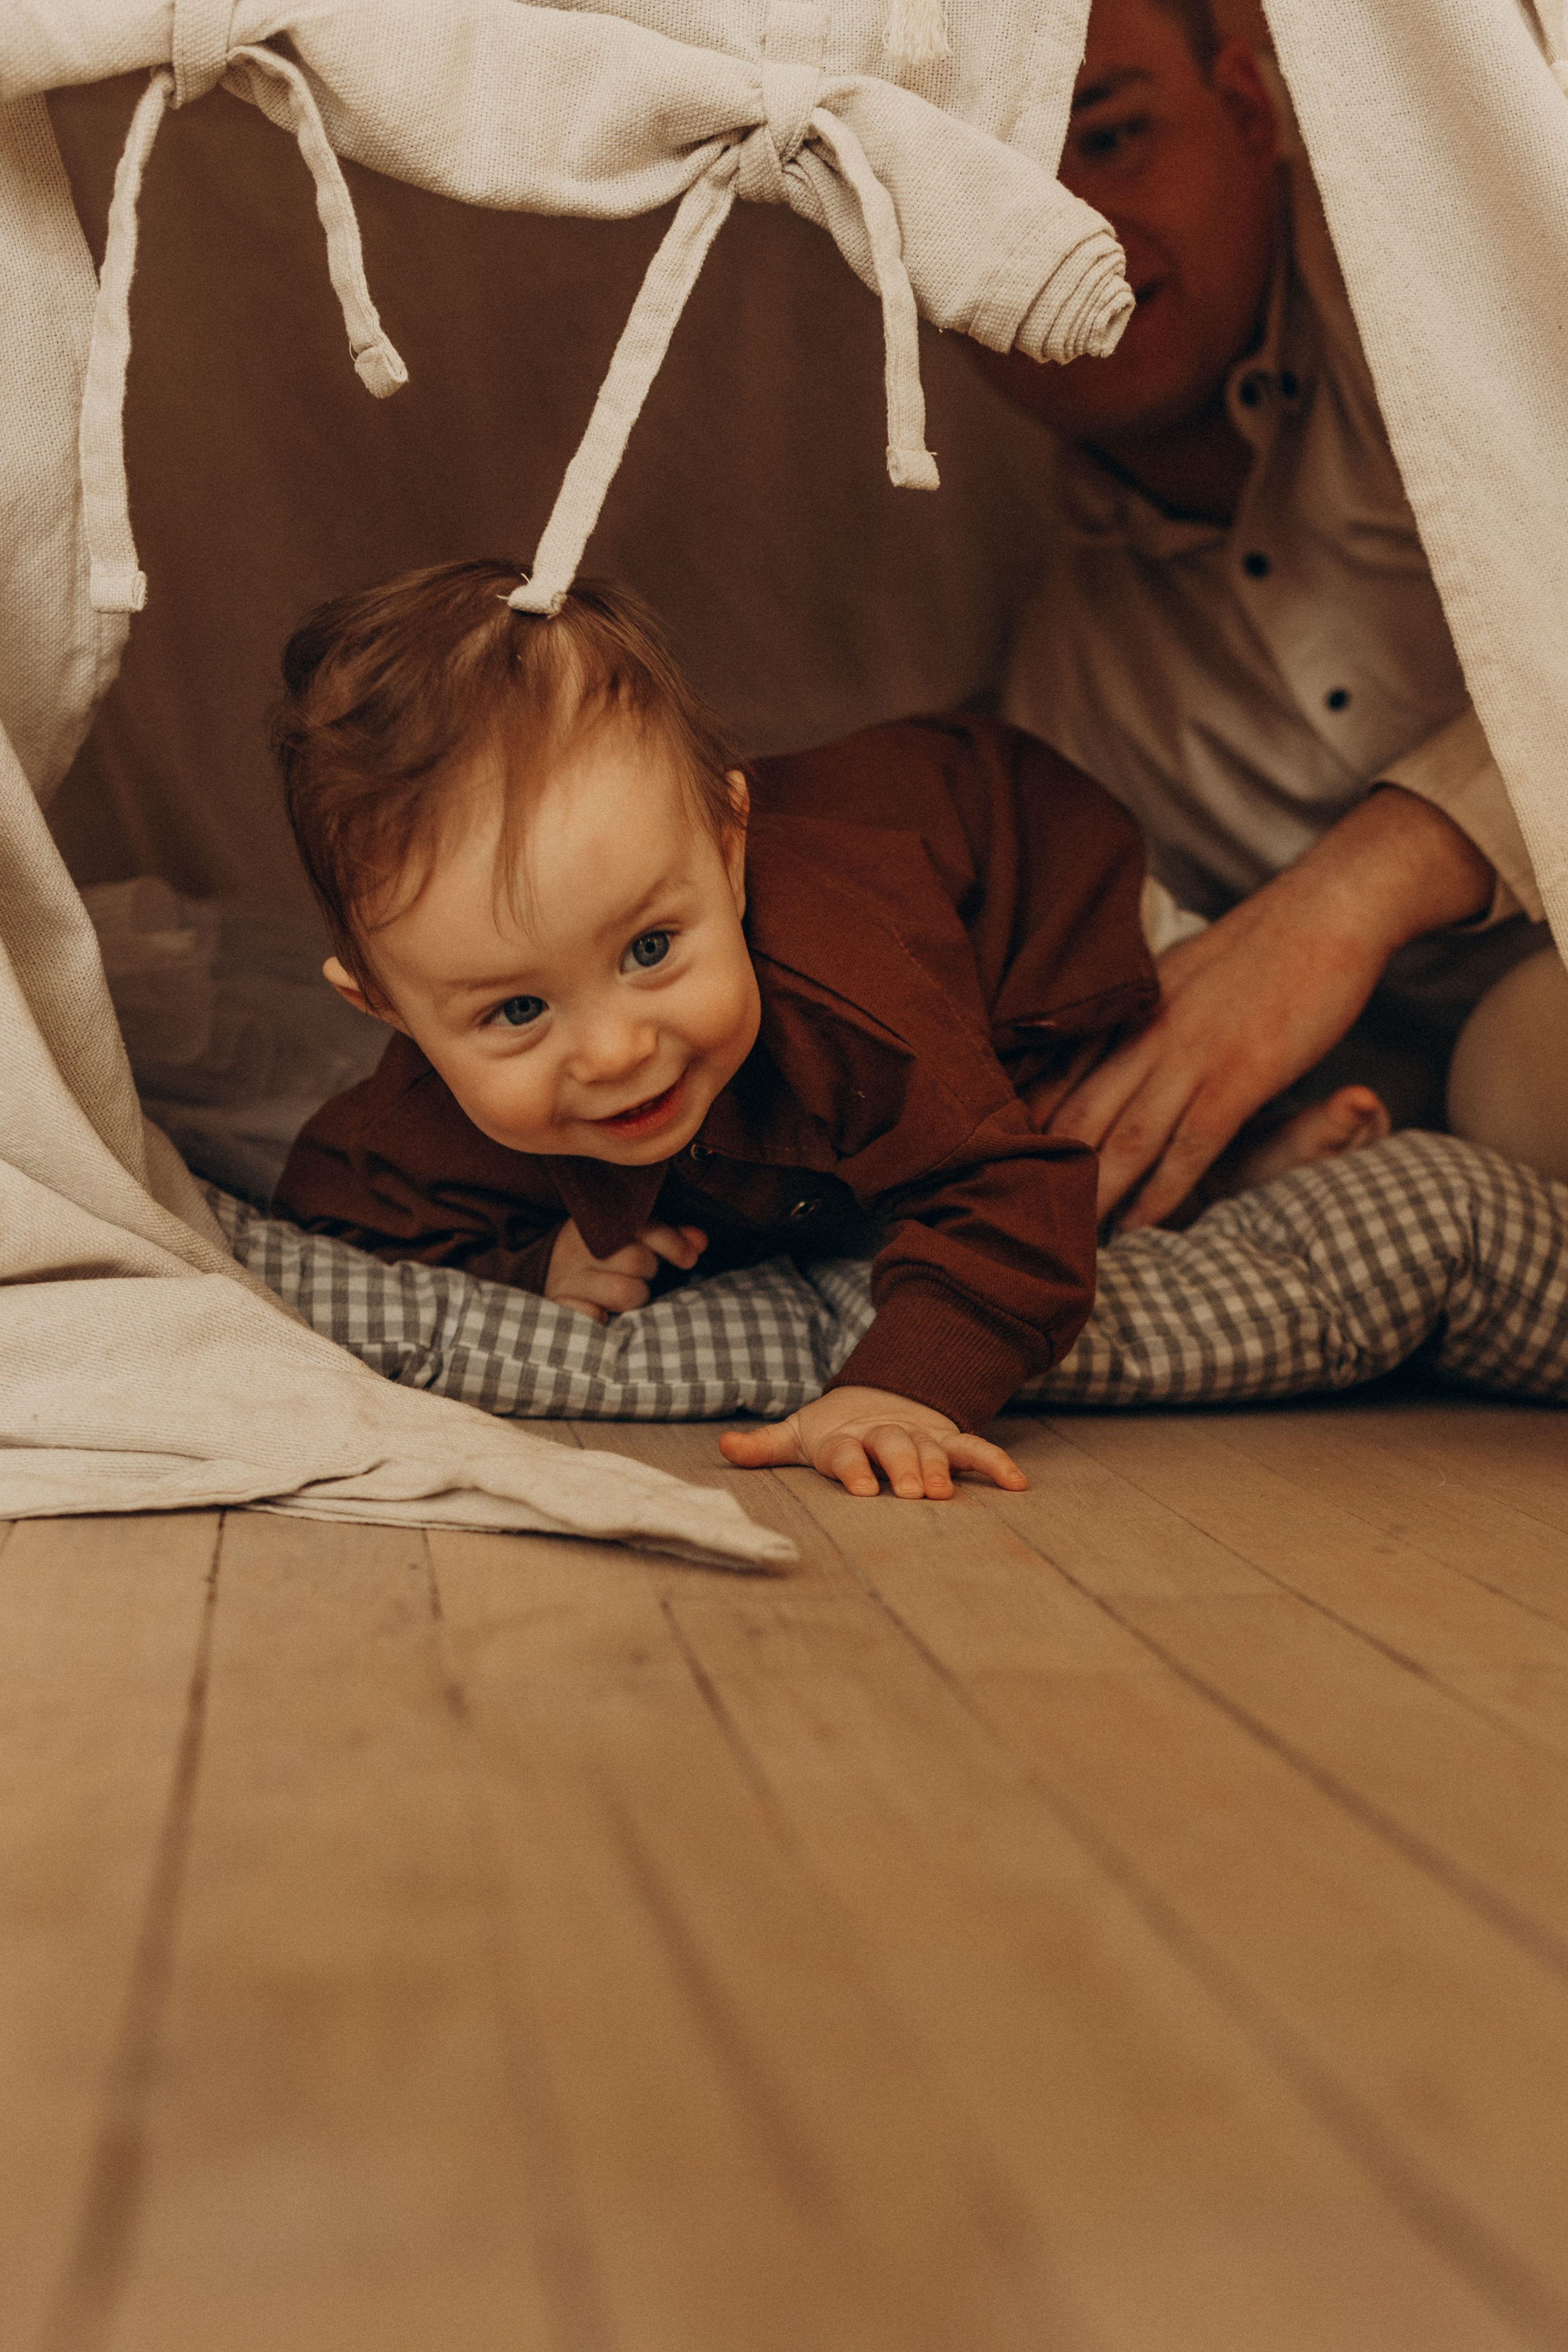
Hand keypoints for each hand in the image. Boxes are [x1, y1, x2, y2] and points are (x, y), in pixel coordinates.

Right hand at [545, 1218, 705, 1321]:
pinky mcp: (560, 1306)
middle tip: (639, 1275)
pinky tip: (604, 1314)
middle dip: (648, 1272)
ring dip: (634, 1297)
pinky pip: (597, 1317)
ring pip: (624, 1291)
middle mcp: (577, 1245)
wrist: (552, 1275)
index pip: (642, 1226)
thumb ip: (670, 1239)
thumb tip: (701, 1241)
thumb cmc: (605, 1259)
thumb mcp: (636, 1242)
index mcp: (597, 1222)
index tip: (690, 1259)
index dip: (672, 1243)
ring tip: (625, 1295)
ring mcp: (566, 1277)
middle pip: (637, 1260)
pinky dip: (606, 1319)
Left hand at [720, 1386, 1026, 1498]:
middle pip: (893, 1448)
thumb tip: (722, 1446)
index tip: (862, 1489)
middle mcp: (884, 1435)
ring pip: (932, 1450)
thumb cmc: (834, 1430)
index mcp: (844, 1437)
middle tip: (910, 1493)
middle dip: (902, 1468)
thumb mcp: (798, 1435)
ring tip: (946, 1493)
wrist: (879, 1397)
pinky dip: (995, 1464)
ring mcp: (918, 1437)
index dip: (853, 1467)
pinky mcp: (947, 1441)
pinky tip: (1017, 1484)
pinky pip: (974, 1449)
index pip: (846, 1451)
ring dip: (940, 1469)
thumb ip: (765, 1446)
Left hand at [1048, 787, 1492, 1227]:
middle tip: (1021, 1223)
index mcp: (1127, 1010)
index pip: (1054, 1075)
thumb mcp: (1175, 975)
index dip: (1023, 1128)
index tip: (997, 1170)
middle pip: (1076, 1117)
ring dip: (1094, 1198)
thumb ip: (1139, 1015)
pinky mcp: (1238, 1076)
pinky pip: (1189, 1148)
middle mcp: (1145, 1034)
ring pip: (1123, 1141)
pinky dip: (1161, 1195)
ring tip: (1070, 1245)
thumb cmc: (1259, 946)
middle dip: (1046, 1177)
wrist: (1326, 911)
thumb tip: (1109, 1041)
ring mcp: (1190, 1056)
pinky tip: (1141, 1227)